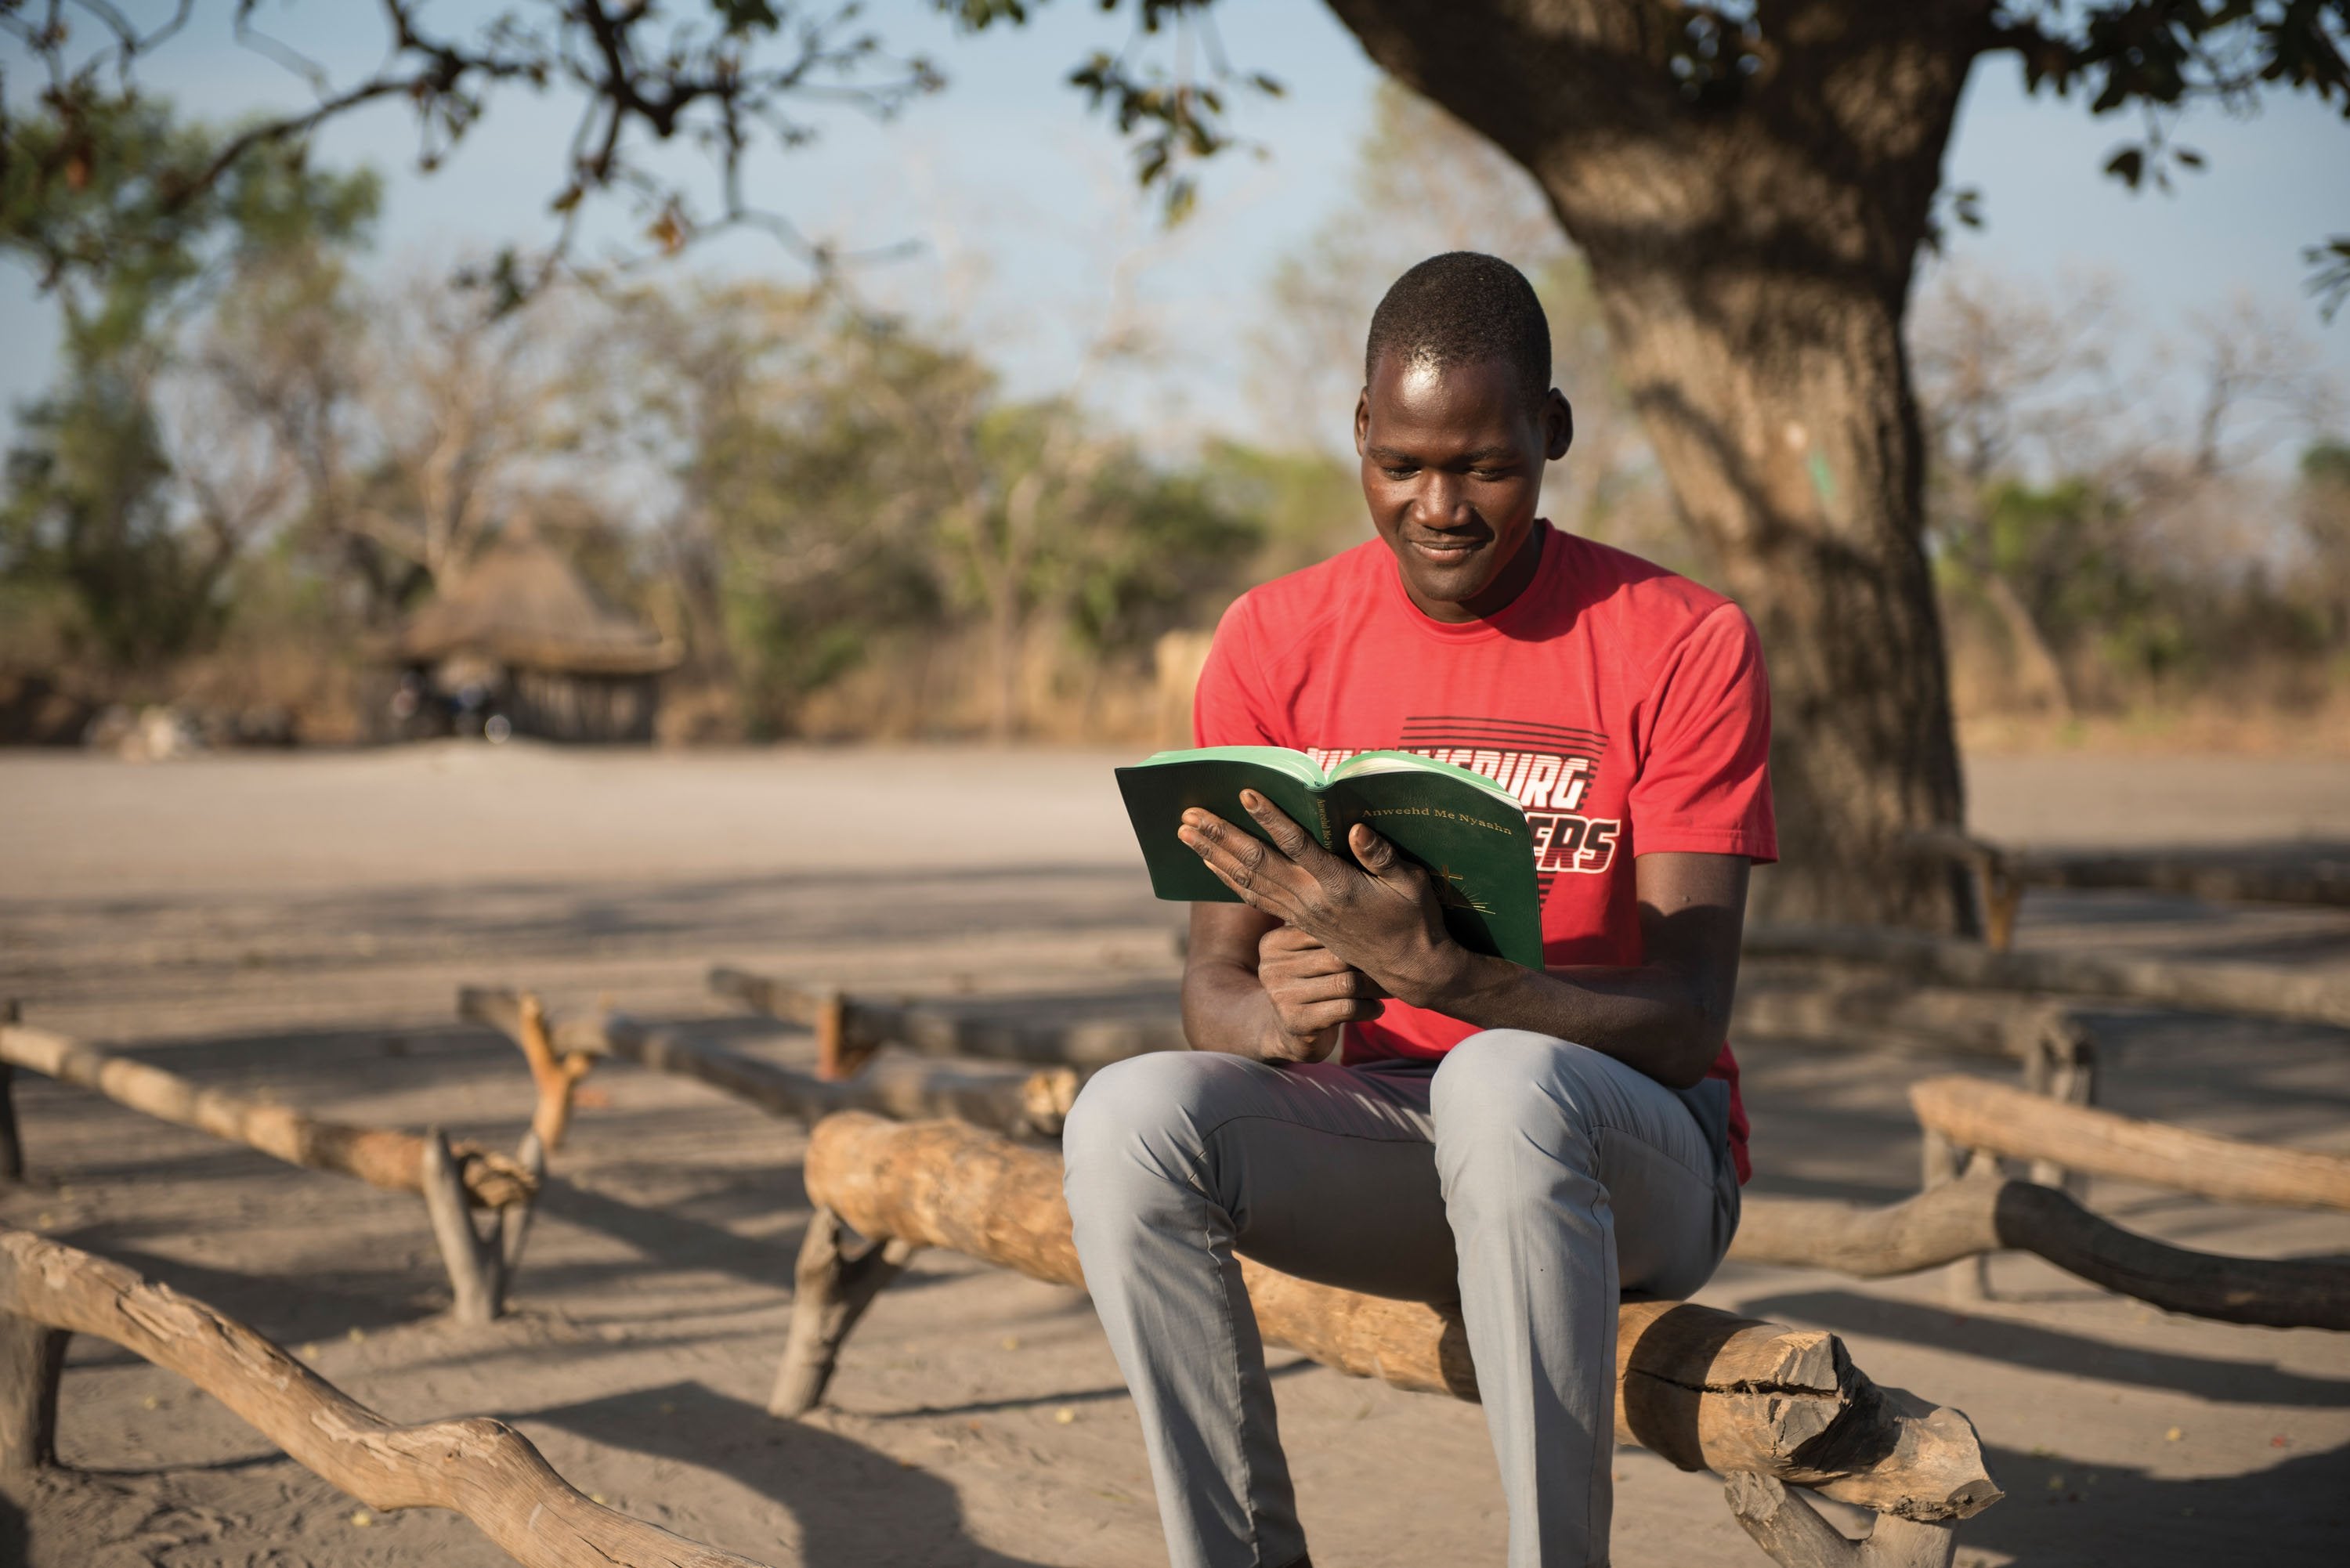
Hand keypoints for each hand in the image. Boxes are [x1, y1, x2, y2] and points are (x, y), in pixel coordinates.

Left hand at [1178, 791, 1468, 1009]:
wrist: (1408, 969)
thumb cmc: (1414, 919)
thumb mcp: (1410, 884)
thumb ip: (1382, 856)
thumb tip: (1357, 829)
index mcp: (1338, 886)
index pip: (1297, 846)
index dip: (1270, 819)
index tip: (1244, 794)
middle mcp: (1310, 900)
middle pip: (1256, 862)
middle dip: (1220, 836)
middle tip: (1188, 814)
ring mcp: (1299, 913)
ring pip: (1247, 880)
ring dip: (1213, 855)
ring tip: (1185, 832)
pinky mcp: (1296, 922)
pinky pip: (1253, 897)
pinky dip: (1227, 878)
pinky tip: (1208, 862)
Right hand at [1255, 923, 1385, 1061]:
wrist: (1288, 1033)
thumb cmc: (1309, 984)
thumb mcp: (1306, 954)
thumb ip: (1324, 933)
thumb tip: (1377, 917)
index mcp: (1273, 942)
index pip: (1325, 929)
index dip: (1359, 936)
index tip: (1383, 941)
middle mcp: (1272, 967)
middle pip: (1338, 956)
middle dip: (1371, 963)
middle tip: (1394, 966)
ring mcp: (1282, 996)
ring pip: (1346, 983)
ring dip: (1375, 988)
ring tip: (1388, 989)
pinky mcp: (1297, 1022)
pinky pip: (1346, 1008)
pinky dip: (1369, 1008)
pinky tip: (1377, 1008)